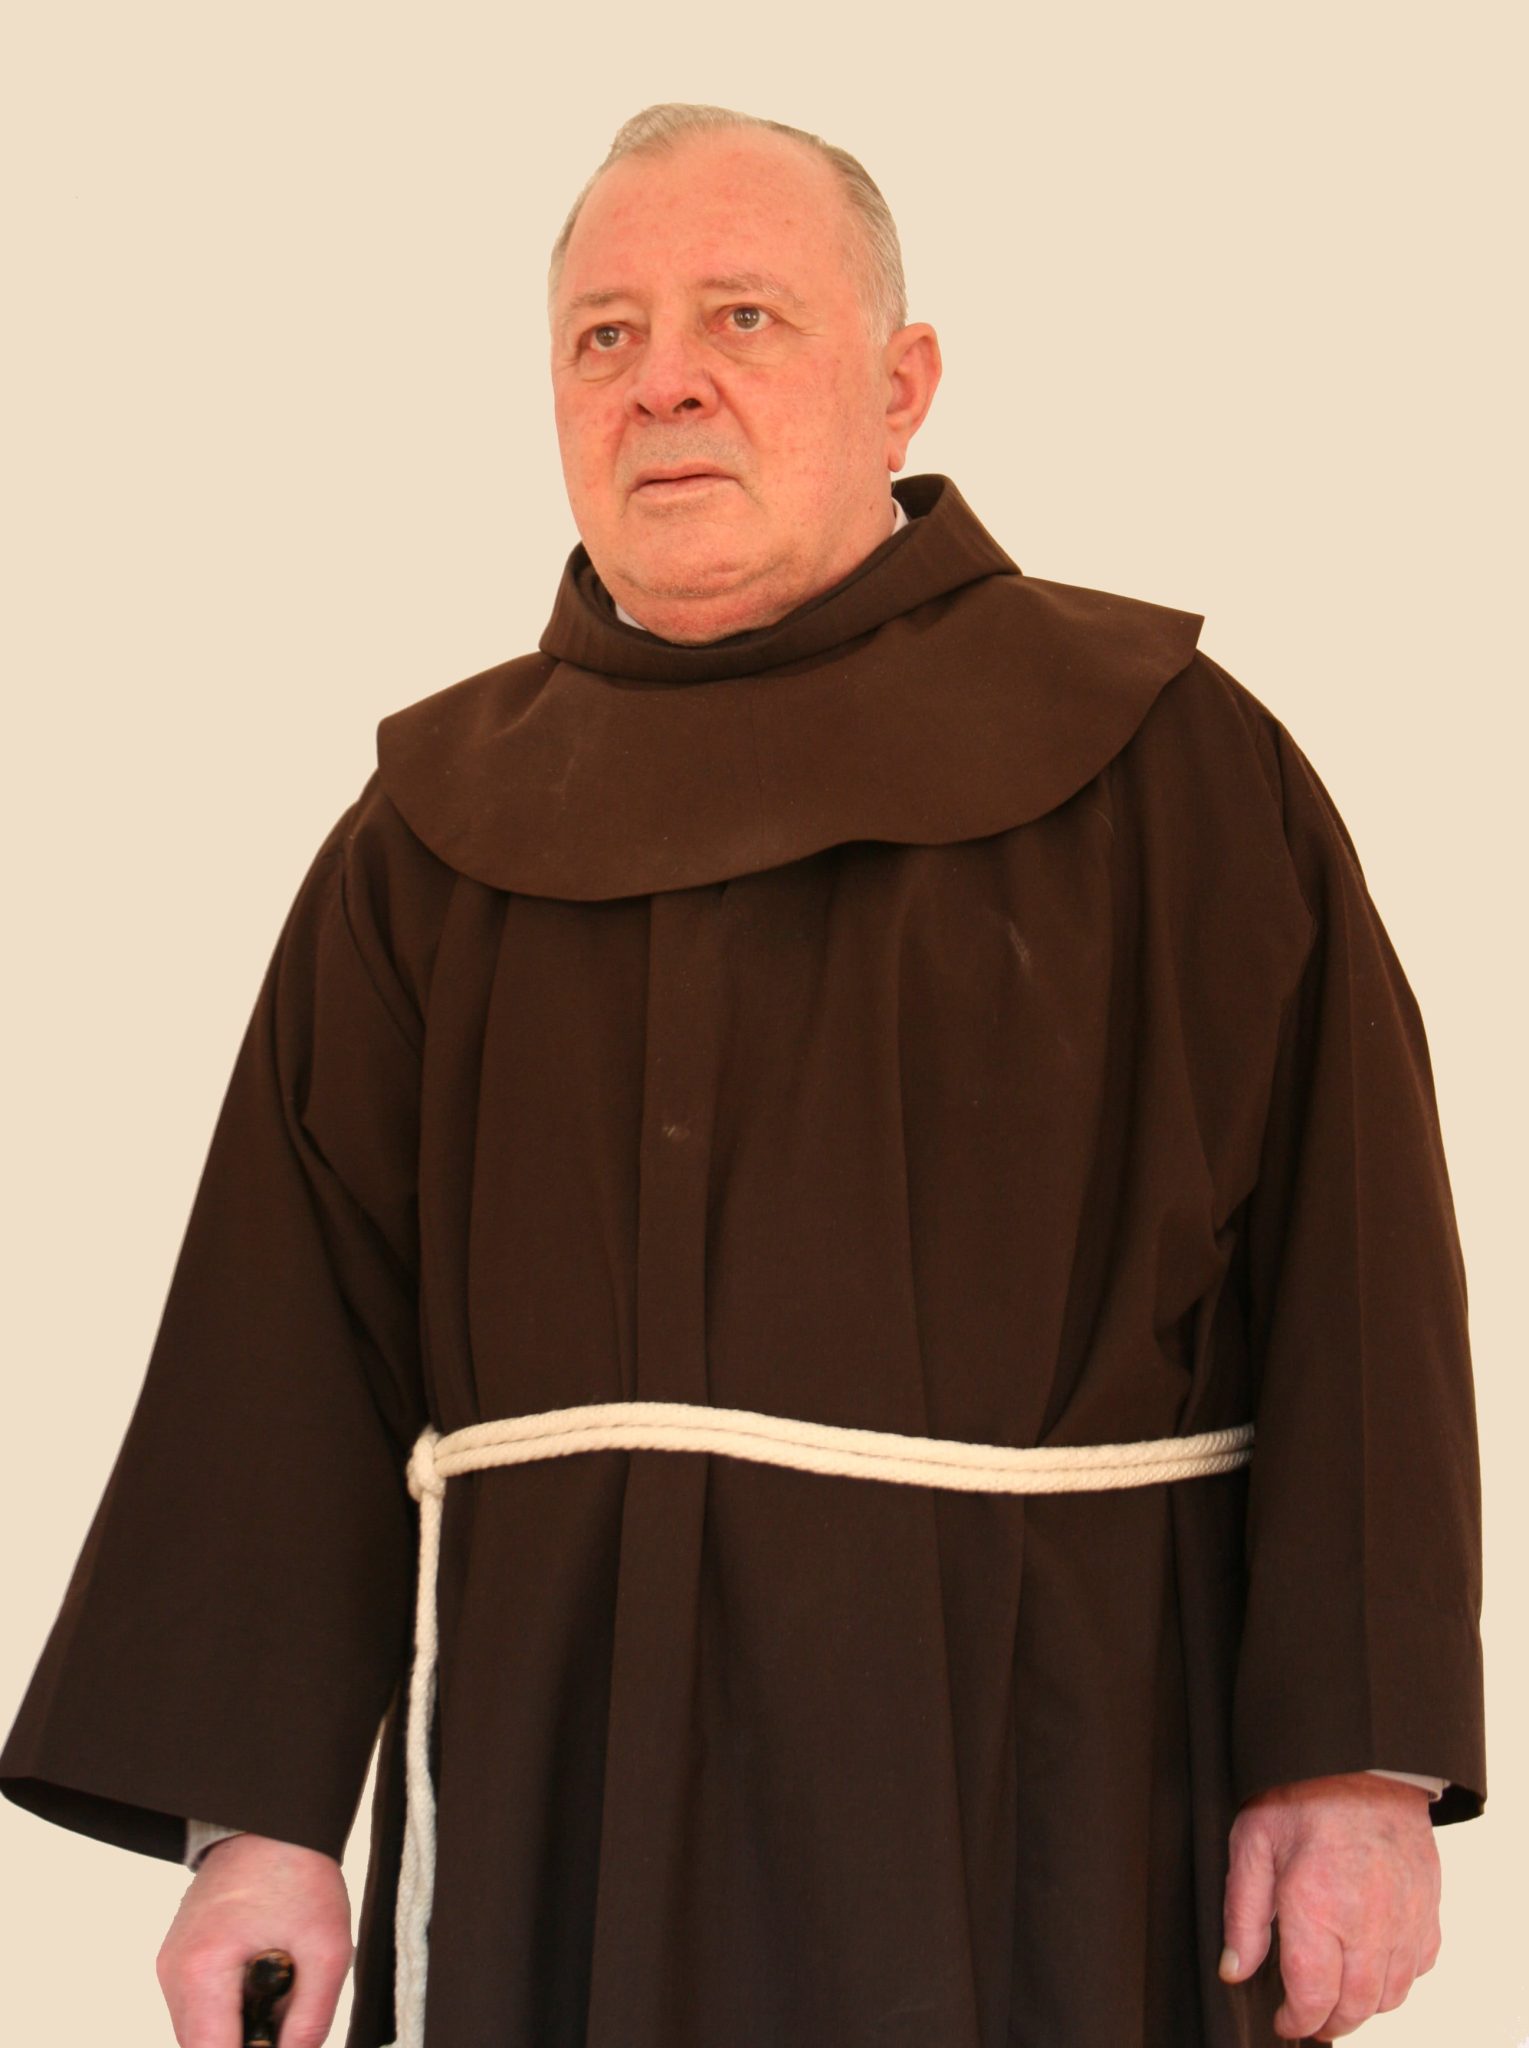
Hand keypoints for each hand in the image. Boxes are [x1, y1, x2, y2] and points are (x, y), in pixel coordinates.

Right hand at [156, 1832, 353, 2046]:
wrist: (274, 1822)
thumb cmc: (299, 1874)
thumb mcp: (327, 1950)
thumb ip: (310, 2021)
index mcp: (202, 1971)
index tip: (281, 2044)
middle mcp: (174, 1973)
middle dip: (247, 2044)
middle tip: (286, 2017)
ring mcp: (170, 1965)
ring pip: (199, 2033)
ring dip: (237, 2029)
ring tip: (278, 1988)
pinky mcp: (177, 1958)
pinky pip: (198, 2008)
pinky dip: (229, 2008)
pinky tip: (260, 1978)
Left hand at [1219, 1772, 1441, 2038]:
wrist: (1359, 1759)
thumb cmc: (1300, 1793)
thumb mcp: (1250, 1842)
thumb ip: (1241, 1914)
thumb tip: (1234, 1969)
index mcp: (1316, 1904)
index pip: (1313, 1995)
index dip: (1296, 2021)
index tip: (1284, 2022)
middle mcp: (1367, 1919)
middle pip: (1355, 2005)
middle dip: (1327, 2022)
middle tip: (1307, 2018)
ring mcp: (1405, 1916)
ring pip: (1390, 1994)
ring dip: (1362, 2006)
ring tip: (1336, 1996)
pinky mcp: (1428, 1907)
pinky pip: (1418, 1967)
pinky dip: (1395, 1979)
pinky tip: (1371, 1965)